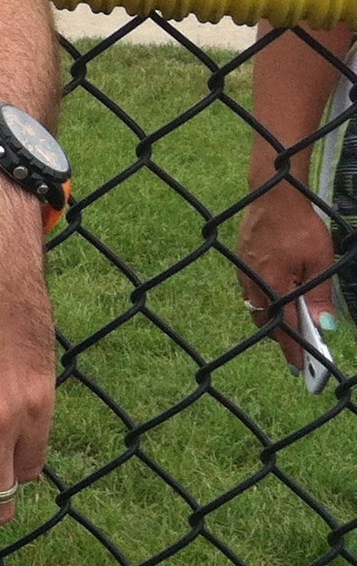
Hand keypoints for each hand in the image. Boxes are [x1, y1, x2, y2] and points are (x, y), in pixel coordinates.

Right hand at [237, 181, 339, 373]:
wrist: (272, 194)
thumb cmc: (300, 227)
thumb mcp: (319, 262)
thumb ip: (320, 296)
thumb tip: (325, 327)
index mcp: (272, 287)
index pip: (285, 329)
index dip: (295, 351)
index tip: (302, 370)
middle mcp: (253, 284)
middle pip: (265, 322)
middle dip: (281, 337)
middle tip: (297, 349)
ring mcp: (243, 272)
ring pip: (255, 307)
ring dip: (271, 319)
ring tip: (287, 325)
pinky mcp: (240, 261)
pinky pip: (250, 291)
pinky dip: (264, 301)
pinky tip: (275, 295)